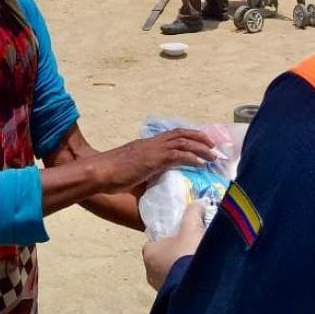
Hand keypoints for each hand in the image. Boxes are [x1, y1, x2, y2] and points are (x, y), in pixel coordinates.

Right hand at [92, 129, 215, 192]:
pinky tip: (201, 163)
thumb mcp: (132, 168)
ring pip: (183, 142)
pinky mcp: (154, 160)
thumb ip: (145, 170)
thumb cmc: (111, 173)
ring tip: (213, 154)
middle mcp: (152, 143)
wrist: (100, 171)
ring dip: (201, 147)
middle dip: (200, 138)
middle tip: (213, 146)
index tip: (201, 141)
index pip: (172, 135)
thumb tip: (152, 179)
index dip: (189, 136)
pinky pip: (177, 155)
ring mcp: (154, 150)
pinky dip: (192, 157)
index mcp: (147, 144)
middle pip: (181, 134)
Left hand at [142, 201, 206, 289]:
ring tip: (197, 263)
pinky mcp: (170, 298)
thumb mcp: (192, 228)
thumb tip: (198, 203)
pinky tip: (198, 277)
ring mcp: (159, 287)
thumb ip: (193, 212)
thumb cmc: (189, 253)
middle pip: (162, 258)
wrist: (198, 287)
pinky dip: (185, 281)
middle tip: (192, 249)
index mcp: (149, 252)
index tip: (182, 237)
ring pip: (169, 273)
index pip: (155, 243)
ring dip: (180, 269)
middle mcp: (149, 271)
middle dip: (175, 254)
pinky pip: (177, 286)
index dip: (168, 239)